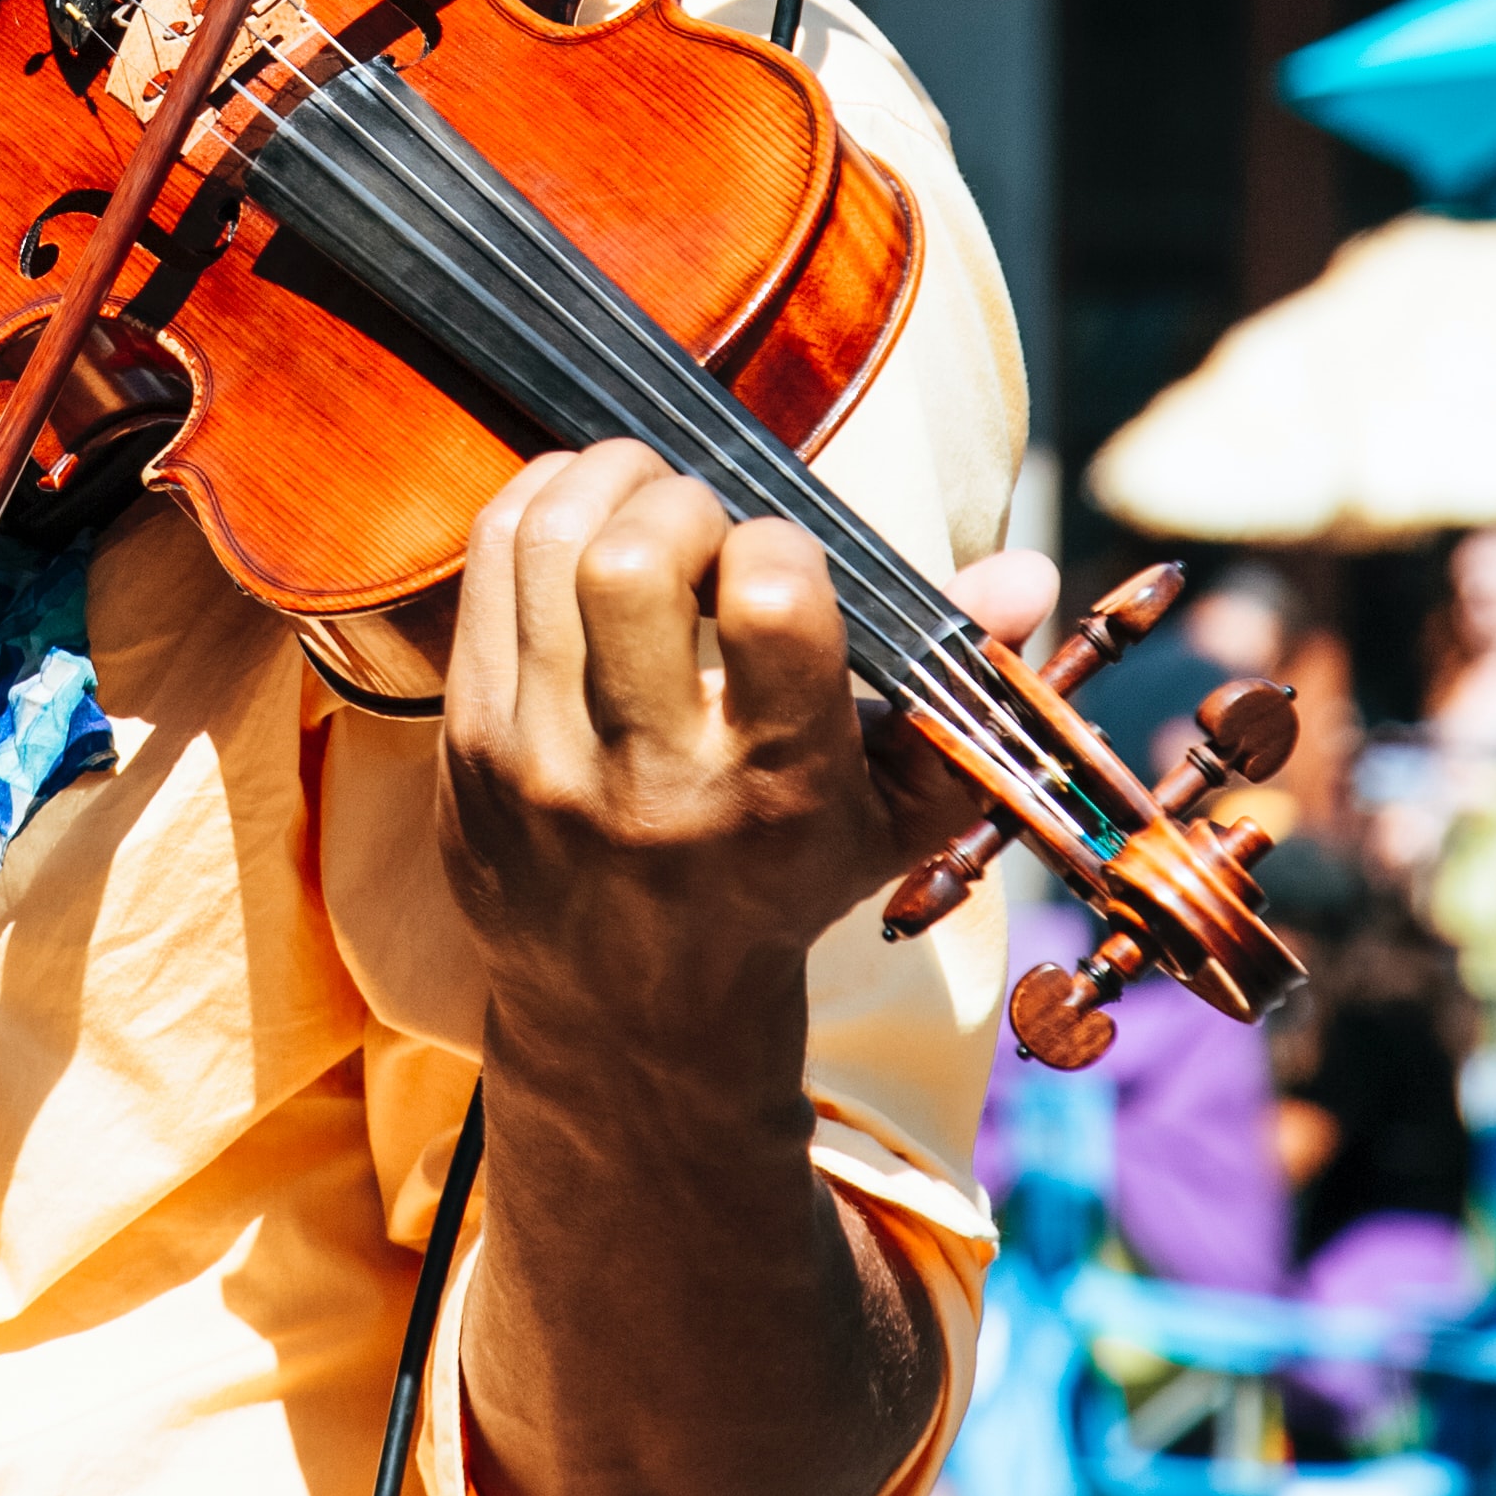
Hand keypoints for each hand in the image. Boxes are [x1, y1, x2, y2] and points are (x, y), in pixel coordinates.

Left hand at [433, 442, 1059, 1059]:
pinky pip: (488, 565)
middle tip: (703, 523)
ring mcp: (541, 759)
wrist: (631, 1014)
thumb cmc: (783, 883)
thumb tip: (1029, 569)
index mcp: (774, 787)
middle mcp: (650, 775)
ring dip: (606, 482)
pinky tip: (580, 518)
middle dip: (682, 501)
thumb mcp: (895, 813)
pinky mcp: (466, 741)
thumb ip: (962, 687)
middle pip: (639, 556)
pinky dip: (538, 506)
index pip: (775, 599)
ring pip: (552, 543)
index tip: (781, 567)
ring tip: (644, 498)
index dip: (782, 544)